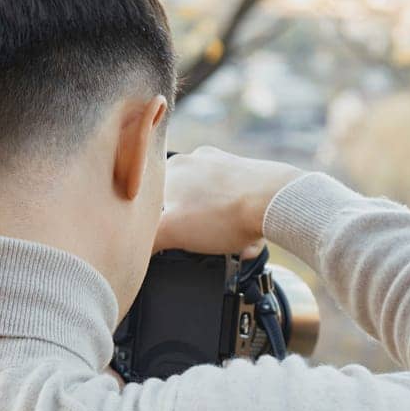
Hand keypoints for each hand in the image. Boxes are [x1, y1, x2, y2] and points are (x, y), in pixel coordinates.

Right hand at [152, 146, 304, 258]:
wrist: (277, 203)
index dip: (162, 227)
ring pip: (211, 207)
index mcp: (171, 169)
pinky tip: (247, 239)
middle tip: (206, 247)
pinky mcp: (247, 173)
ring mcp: (223, 163)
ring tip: (231, 246)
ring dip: (220, 232)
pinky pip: (235, 204)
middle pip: (184, 205)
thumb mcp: (171, 232)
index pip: (152, 202)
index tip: (174, 242)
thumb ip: (145, 241)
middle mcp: (196, 159)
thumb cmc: (225, 214)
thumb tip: (132, 250)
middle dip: (196, 231)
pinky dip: (239, 225)